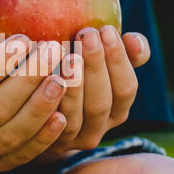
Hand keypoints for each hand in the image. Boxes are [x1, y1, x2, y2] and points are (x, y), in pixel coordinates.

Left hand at [48, 25, 150, 153]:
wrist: (39, 108)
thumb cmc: (75, 72)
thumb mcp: (102, 62)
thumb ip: (123, 52)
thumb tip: (134, 40)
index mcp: (118, 109)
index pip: (126, 88)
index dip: (118, 60)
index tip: (106, 30)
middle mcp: (99, 128)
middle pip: (101, 102)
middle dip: (95, 66)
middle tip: (85, 35)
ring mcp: (73, 139)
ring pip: (76, 115)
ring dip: (73, 84)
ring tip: (66, 53)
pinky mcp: (49, 143)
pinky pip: (49, 124)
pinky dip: (49, 99)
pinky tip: (45, 74)